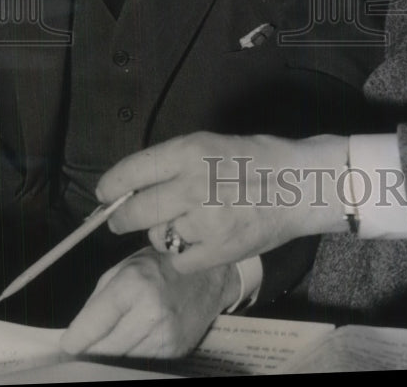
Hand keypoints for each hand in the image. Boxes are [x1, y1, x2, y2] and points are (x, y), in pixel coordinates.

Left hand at [60, 248, 238, 357]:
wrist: (209, 275)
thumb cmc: (162, 266)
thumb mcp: (125, 267)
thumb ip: (97, 299)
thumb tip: (75, 334)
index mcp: (132, 284)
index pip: (89, 327)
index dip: (74, 339)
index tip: (68, 344)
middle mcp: (149, 311)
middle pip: (101, 349)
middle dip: (92, 346)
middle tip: (90, 339)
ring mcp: (164, 334)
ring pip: (119, 359)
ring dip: (113, 351)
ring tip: (120, 331)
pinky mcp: (174, 349)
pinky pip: (140, 361)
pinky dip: (133, 352)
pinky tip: (139, 335)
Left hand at [97, 132, 349, 272]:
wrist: (303, 183)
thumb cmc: (258, 158)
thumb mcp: (212, 144)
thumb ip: (174, 163)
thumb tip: (133, 185)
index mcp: (190, 151)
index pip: (132, 172)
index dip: (110, 186)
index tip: (104, 195)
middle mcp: (192, 185)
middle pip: (135, 211)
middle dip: (122, 217)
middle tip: (120, 219)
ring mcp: (205, 221)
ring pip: (159, 237)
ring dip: (163, 233)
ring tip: (184, 224)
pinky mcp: (218, 251)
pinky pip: (180, 261)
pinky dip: (183, 255)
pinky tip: (198, 242)